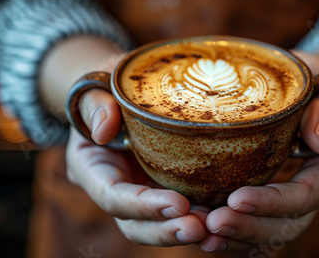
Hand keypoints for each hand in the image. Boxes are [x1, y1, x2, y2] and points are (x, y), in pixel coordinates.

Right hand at [65, 84, 206, 245]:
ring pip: (160, 225)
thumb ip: (96, 105)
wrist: (123, 93)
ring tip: (217, 226)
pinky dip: (201, 217)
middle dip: (166, 230)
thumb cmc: (109, 87)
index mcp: (93, 168)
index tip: (178, 203)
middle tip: (200, 228)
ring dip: (187, 229)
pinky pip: (182, 211)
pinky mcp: (165, 188)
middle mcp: (116, 189)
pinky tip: (225, 215)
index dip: (143, 206)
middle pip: (135, 224)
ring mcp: (142, 192)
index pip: (113, 197)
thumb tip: (103, 129)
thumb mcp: (97, 87)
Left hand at [198, 51, 318, 251]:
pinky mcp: (273, 202)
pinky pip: (254, 227)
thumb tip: (318, 140)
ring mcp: (294, 201)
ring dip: (234, 238)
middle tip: (212, 223)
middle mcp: (317, 192)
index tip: (236, 199)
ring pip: (268, 233)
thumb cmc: (316, 85)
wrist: (311, 94)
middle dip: (248, 228)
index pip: (306, 195)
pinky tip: (201, 233)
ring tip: (199, 233)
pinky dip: (230, 235)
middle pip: (286, 225)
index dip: (272, 203)